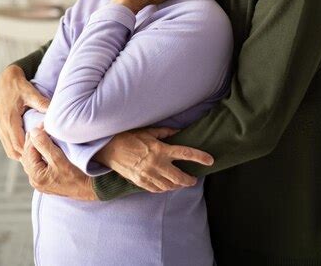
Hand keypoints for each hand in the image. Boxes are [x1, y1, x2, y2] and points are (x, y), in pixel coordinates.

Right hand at [0, 65, 49, 159]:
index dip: (29, 151)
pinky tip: (29, 148)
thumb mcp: (30, 92)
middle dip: (26, 156)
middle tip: (42, 158)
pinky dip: (17, 150)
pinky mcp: (0, 128)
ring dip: (21, 155)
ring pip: (9, 150)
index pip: (18, 144)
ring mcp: (0, 128)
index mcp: (9, 120)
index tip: (43, 152)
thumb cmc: (19, 86)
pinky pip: (8, 145)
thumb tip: (54, 110)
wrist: (5, 80)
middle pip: (13, 151)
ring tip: (37, 156)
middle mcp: (2, 126)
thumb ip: (41, 102)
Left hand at [21, 127, 96, 199]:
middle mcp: (34, 180)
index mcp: (35, 175)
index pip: (29, 150)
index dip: (35, 136)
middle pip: (28, 155)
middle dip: (33, 140)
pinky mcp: (45, 180)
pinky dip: (38, 154)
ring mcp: (39, 181)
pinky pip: (36, 164)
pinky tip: (42, 147)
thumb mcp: (59, 158)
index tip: (43, 124)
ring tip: (42, 133)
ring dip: (35, 146)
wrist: (88, 188)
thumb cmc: (75, 175)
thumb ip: (44, 144)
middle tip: (42, 126)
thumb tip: (33, 132)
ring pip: (31, 159)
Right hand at [95, 127, 213, 192]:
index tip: (210, 160)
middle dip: (189, 179)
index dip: (200, 157)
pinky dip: (164, 188)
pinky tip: (166, 186)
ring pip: (169, 186)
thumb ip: (165, 133)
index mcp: (160, 149)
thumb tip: (179, 132)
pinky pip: (157, 190)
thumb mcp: (148, 131)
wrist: (109, 149)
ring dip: (178, 185)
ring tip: (181, 183)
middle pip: (180, 177)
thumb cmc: (129, 137)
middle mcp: (157, 164)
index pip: (185, 154)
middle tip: (193, 179)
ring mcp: (149, 175)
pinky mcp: (141, 183)